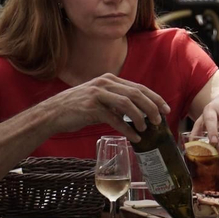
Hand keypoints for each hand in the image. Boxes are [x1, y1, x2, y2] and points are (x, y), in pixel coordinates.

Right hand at [41, 73, 169, 142]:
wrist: (53, 113)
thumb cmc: (77, 108)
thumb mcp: (99, 99)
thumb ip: (116, 102)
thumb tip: (136, 113)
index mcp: (110, 79)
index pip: (138, 87)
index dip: (155, 98)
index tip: (165, 109)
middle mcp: (105, 83)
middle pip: (137, 93)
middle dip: (152, 107)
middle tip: (160, 120)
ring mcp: (98, 94)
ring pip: (128, 104)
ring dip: (141, 117)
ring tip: (147, 129)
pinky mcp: (92, 108)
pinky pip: (114, 119)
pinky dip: (127, 129)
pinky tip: (134, 138)